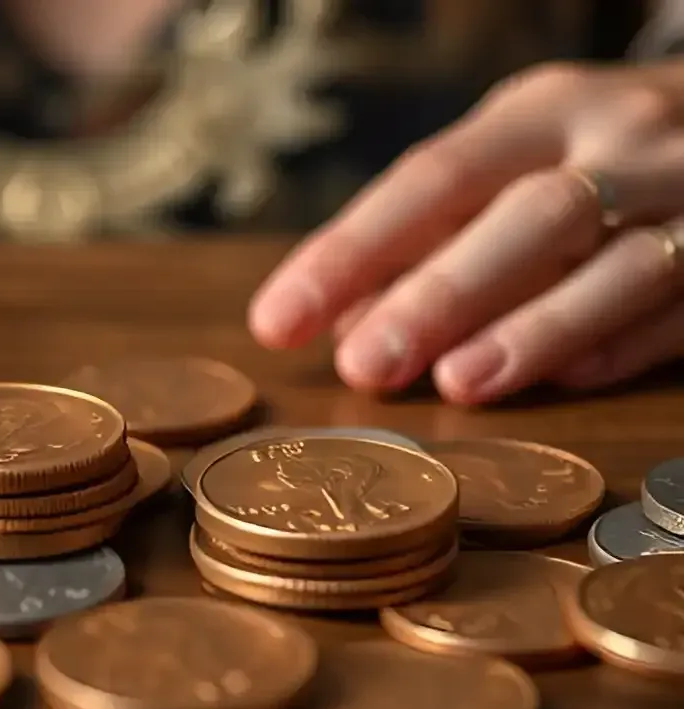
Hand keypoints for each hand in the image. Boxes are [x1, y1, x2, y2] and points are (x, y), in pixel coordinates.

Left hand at [247, 60, 683, 403]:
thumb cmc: (600, 149)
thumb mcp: (520, 157)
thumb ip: (437, 233)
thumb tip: (346, 320)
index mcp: (543, 112)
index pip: (432, 179)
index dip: (352, 252)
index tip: (278, 320)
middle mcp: (623, 145)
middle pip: (527, 217)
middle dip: (438, 296)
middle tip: (362, 365)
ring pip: (620, 268)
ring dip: (535, 330)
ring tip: (459, 382)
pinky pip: (681, 309)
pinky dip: (619, 347)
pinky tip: (563, 383)